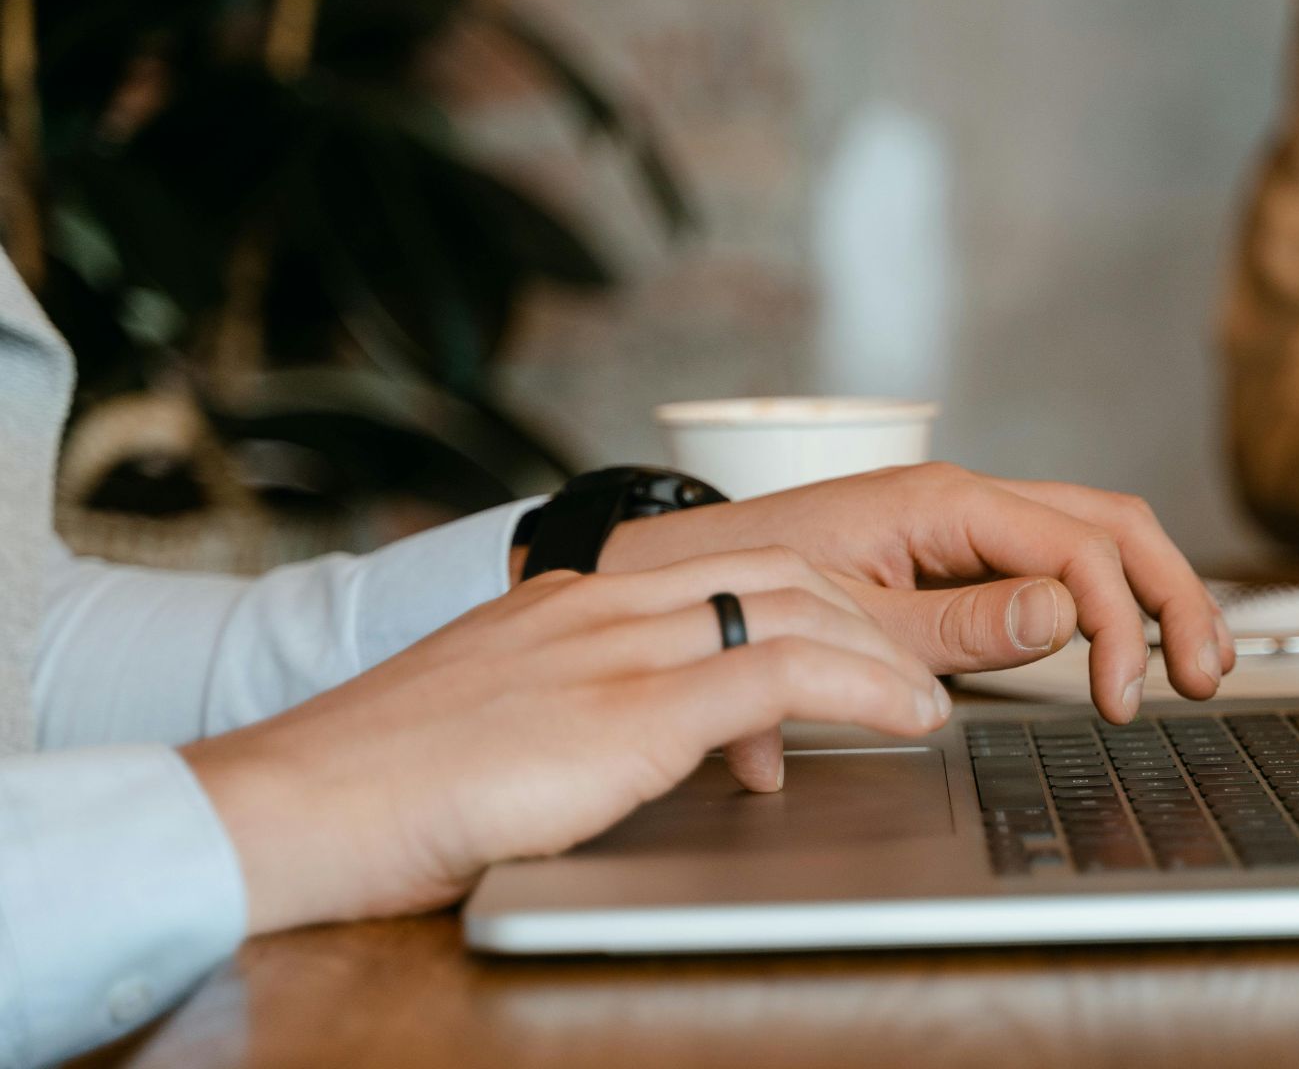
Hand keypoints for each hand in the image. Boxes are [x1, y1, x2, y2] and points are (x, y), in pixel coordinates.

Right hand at [182, 548, 947, 934]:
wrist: (297, 803)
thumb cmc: (385, 785)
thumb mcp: (499, 723)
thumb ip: (576, 712)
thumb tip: (646, 746)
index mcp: (569, 602)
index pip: (723, 569)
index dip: (812, 599)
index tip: (859, 636)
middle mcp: (600, 606)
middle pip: (776, 571)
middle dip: (864, 613)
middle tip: (915, 664)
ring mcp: (613, 651)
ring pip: (792, 606)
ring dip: (881, 649)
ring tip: (926, 698)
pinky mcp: (625, 711)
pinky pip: (778, 675)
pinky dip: (862, 688)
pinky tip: (907, 717)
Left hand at [599, 464, 1235, 721]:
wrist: (678, 572)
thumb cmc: (744, 583)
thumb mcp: (850, 616)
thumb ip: (958, 624)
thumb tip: (1062, 616)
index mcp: (944, 502)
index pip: (1075, 549)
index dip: (1118, 623)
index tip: (1118, 698)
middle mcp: (965, 501)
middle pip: (1110, 525)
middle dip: (1172, 595)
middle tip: (1204, 673)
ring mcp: (964, 525)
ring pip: (1094, 535)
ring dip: (1155, 592)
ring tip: (1194, 658)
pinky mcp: (956, 556)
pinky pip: (1055, 559)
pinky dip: (1109, 598)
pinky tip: (1132, 639)